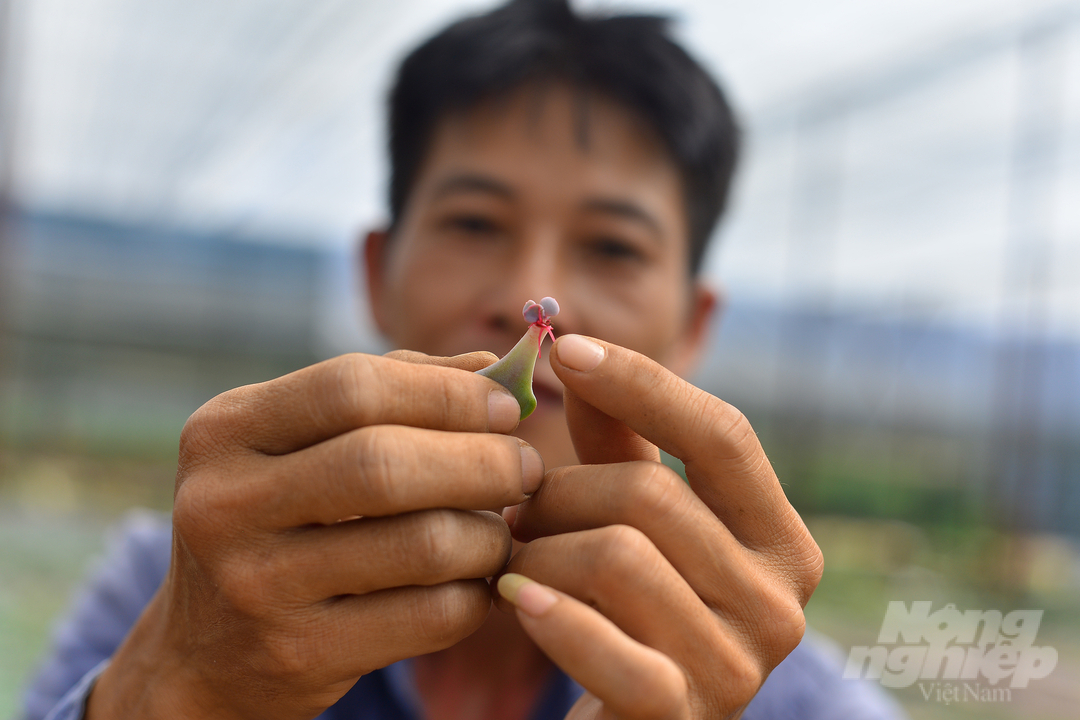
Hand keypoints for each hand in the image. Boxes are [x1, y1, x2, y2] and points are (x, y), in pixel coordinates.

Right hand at [87, 351, 544, 719]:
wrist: (207, 656)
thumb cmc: (280, 523)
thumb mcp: (303, 447)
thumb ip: (393, 392)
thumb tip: (493, 365)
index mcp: (226, 429)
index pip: (353, 385)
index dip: (448, 391)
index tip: (507, 407)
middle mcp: (224, 503)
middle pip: (386, 462)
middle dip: (483, 461)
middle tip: (527, 469)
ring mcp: (256, 586)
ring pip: (423, 544)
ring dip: (488, 535)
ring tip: (500, 531)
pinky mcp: (299, 655)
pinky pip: (431, 616)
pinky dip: (476, 596)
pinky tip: (476, 585)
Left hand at [496, 335, 822, 719]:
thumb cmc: (631, 611)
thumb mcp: (637, 522)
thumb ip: (619, 443)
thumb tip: (575, 346)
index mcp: (781, 541)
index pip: (724, 435)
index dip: (643, 384)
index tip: (565, 349)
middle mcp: (779, 602)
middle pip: (653, 494)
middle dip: (560, 492)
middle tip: (514, 510)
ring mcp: (738, 665)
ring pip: (617, 555)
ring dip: (541, 551)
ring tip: (512, 562)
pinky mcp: (682, 715)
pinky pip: (603, 643)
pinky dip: (548, 613)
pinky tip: (516, 600)